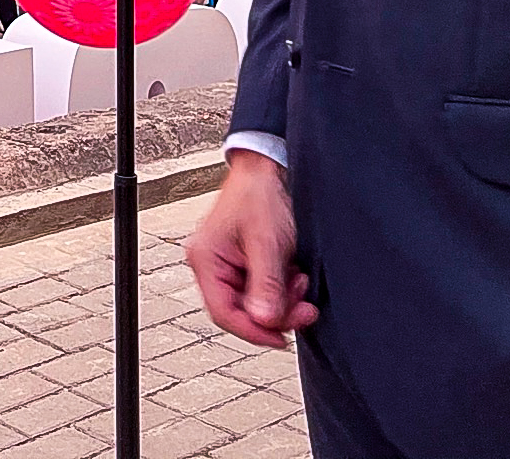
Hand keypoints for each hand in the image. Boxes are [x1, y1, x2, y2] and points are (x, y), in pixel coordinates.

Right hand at [185, 151, 318, 348]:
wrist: (268, 170)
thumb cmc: (260, 196)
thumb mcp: (267, 243)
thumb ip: (266, 284)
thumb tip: (265, 321)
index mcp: (205, 259)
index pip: (223, 312)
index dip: (254, 331)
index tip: (282, 339)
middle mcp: (210, 264)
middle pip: (240, 311)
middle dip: (275, 313)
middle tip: (303, 309)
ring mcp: (226, 264)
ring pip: (254, 303)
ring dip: (282, 300)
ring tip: (300, 281)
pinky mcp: (243, 263)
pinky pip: (261, 290)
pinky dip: (281, 289)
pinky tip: (293, 274)